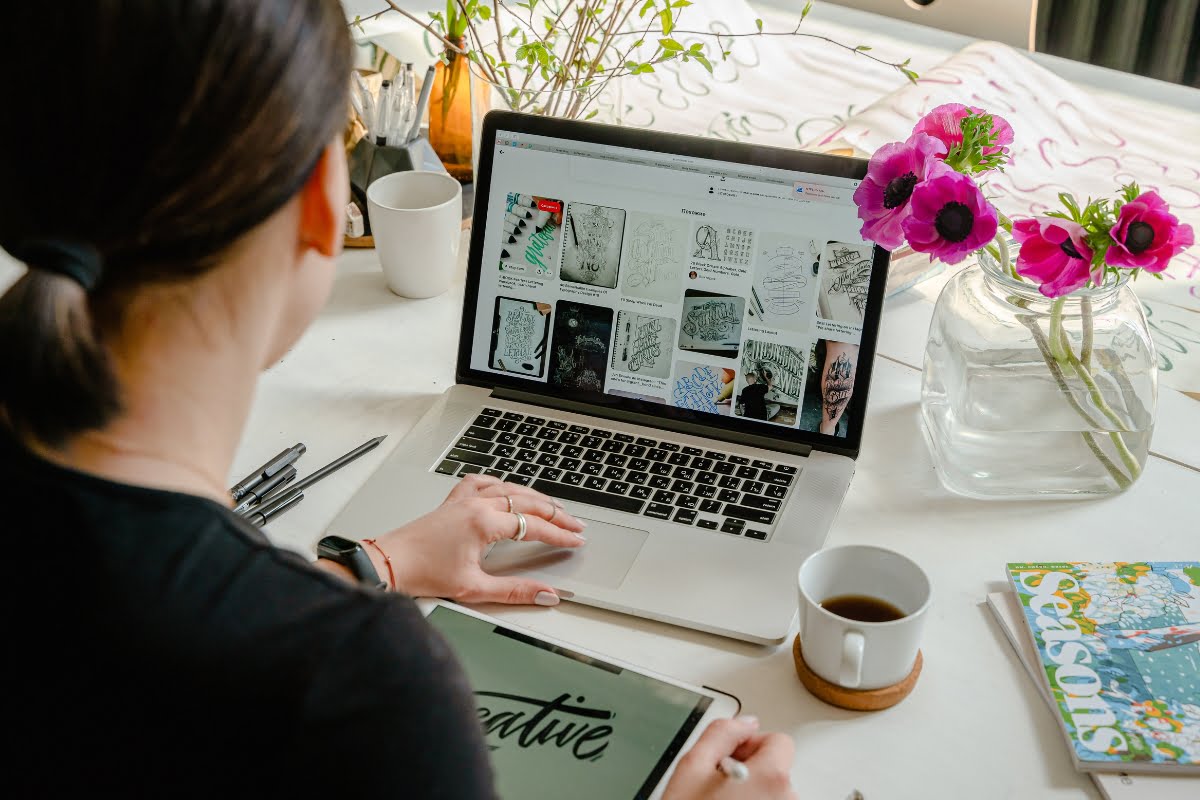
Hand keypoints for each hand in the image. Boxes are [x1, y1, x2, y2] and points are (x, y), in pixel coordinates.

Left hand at [373, 474, 585, 604]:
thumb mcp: (474, 588)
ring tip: (552, 507)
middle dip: (556, 514)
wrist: (389, 564)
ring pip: (509, 488)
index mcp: (484, 523)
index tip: (575, 540)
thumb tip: (545, 593)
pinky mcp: (452, 502)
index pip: (534, 526)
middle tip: (575, 524)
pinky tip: (506, 487)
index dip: (560, 534)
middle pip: (528, 502)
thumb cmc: (423, 574)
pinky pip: (482, 482)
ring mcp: (464, 500)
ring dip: (535, 497)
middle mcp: (476, 505)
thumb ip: (515, 590)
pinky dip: (501, 483)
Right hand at [663, 717, 797, 799]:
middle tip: (720, 789)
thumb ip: (721, 733)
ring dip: (754, 797)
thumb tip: (744, 722)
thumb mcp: (691, 767)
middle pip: (778, 771)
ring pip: (774, 796)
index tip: (732, 758)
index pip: (779, 741)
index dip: (751, 745)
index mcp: (771, 776)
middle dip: (752, 774)